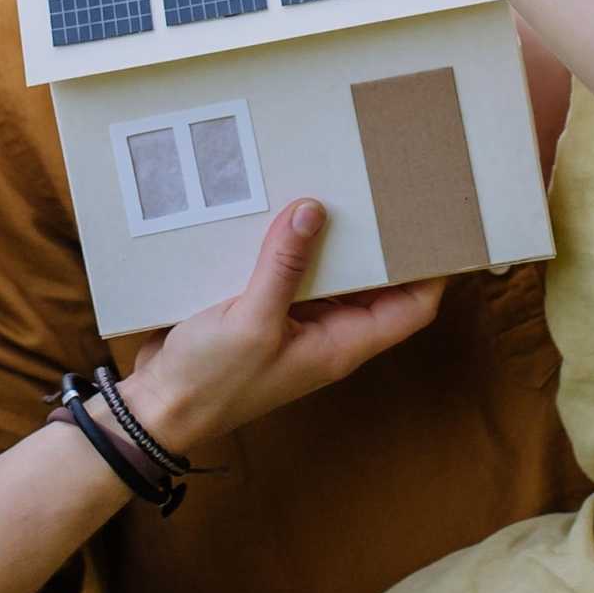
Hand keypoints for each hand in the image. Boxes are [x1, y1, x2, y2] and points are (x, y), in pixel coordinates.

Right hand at [124, 201, 440, 447]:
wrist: (157, 407)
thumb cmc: (212, 381)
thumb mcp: (252, 321)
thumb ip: (284, 266)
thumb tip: (314, 210)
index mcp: (340, 344)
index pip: (410, 308)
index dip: (432, 271)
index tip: (437, 225)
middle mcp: (325, 332)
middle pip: (373, 284)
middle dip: (380, 242)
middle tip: (383, 188)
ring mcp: (292, 320)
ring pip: (328, 272)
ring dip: (328, 238)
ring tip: (334, 184)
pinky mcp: (259, 309)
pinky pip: (286, 271)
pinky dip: (286, 245)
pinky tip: (277, 209)